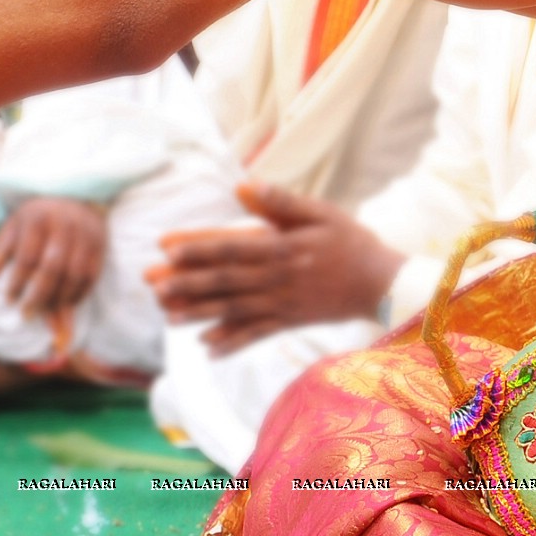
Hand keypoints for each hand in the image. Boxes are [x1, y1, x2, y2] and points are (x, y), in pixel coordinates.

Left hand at [0, 196, 107, 314]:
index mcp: (38, 218)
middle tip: (27, 314)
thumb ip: (0, 250)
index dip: (17, 282)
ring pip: (74, 275)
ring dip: (60, 300)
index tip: (10, 300)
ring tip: (46, 314)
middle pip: (53, 268)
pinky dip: (78, 295)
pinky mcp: (100, 246)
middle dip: (39, 296)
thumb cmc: (38, 218)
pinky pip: (91, 277)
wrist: (75, 198)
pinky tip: (65, 305)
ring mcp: (86, 236)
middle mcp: (65, 225)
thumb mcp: (15, 226)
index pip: (27, 257)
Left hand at [146, 182, 405, 354]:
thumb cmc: (350, 241)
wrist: (383, 284)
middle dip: (186, 283)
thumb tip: (242, 187)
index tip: (166, 247)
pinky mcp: (289, 322)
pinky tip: (206, 348)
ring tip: (167, 315)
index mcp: (282, 248)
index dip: (198, 248)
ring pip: (234, 310)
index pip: (231, 247)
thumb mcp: (320, 213)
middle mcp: (277, 279)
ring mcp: (282, 305)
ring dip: (199, 313)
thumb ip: (281, 202)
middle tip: (152, 285)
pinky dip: (232, 343)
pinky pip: (256, 335)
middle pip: (225, 282)